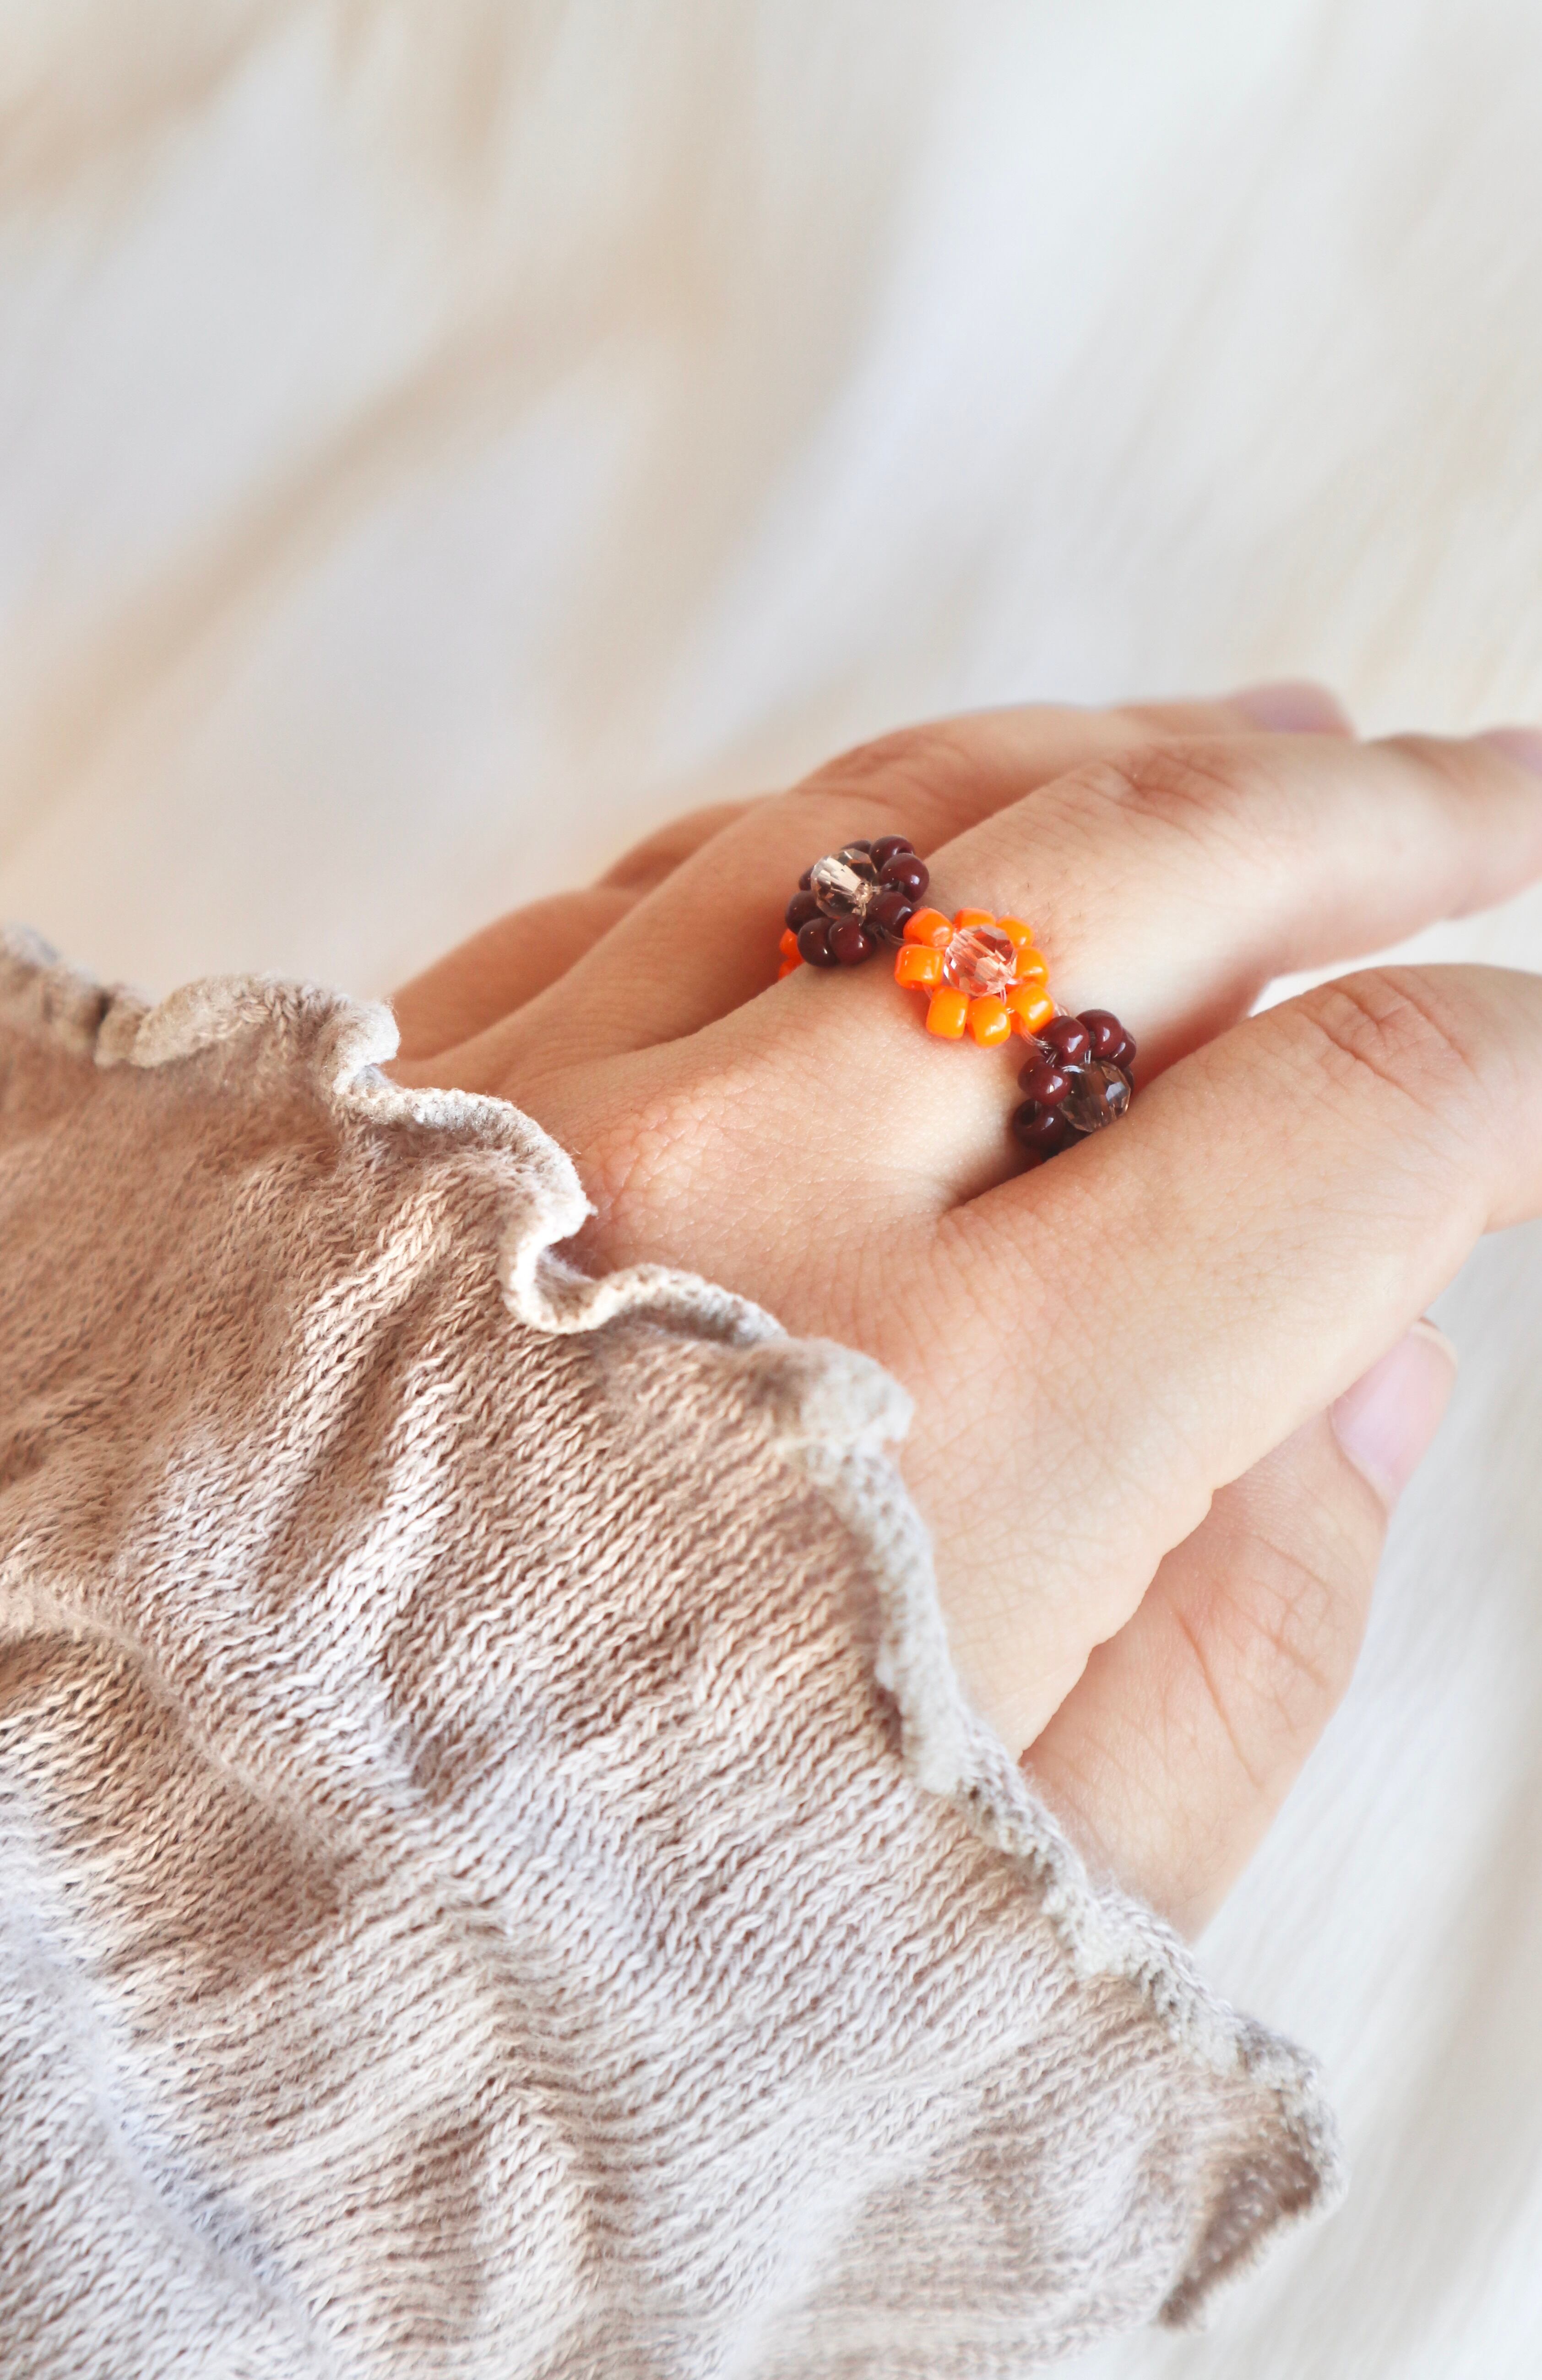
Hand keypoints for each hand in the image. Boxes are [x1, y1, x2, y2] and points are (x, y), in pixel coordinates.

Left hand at [389, 692, 1541, 1934]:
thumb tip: (1386, 1349)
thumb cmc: (597, 2001)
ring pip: (909, 820)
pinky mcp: (378, 1096)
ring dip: (1123, 759)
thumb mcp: (1034, 1911)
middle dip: (1378, 820)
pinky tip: (965, 819)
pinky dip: (854, 829)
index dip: (1510, 1069)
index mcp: (957, 1430)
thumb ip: (1255, 1620)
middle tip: (1504, 792)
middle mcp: (740, 1208)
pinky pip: (672, 869)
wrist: (151, 1982)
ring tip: (1278, 743)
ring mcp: (531, 1114)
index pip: (1355, 1127)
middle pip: (1148, 883)